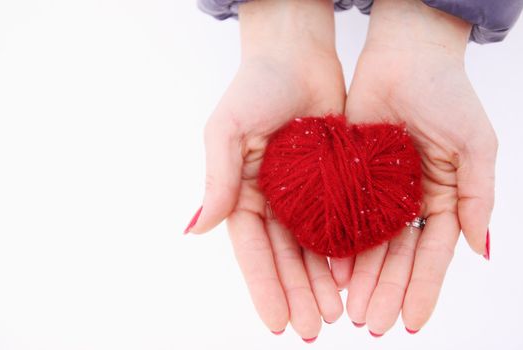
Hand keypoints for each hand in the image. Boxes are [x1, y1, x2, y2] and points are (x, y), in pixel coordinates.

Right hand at [186, 0, 345, 339]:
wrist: (299, 55)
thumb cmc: (256, 86)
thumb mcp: (228, 131)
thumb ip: (217, 180)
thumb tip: (194, 229)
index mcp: (243, 193)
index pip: (252, 250)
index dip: (264, 286)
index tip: (277, 322)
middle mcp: (272, 200)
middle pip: (285, 257)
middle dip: (298, 293)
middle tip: (314, 328)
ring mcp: (304, 193)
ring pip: (314, 247)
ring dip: (323, 281)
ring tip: (338, 313)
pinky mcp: (333, 181)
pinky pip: (340, 223)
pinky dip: (346, 251)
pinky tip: (355, 276)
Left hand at [331, 0, 495, 334]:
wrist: (403, 56)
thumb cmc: (446, 93)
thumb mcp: (475, 146)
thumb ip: (478, 198)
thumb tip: (481, 250)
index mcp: (441, 198)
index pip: (432, 255)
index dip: (423, 289)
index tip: (411, 322)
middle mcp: (408, 201)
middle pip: (397, 258)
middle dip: (386, 292)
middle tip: (373, 326)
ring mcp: (377, 191)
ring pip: (368, 244)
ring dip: (361, 278)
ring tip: (350, 311)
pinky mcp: (349, 176)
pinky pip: (343, 217)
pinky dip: (338, 245)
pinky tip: (330, 272)